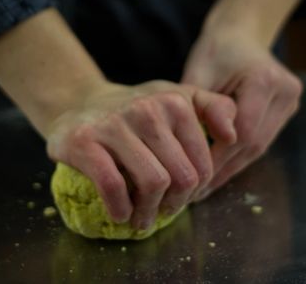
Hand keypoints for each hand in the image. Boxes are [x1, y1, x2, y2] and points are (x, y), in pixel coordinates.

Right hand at [46, 80, 236, 229]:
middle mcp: (147, 108)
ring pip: (152, 183)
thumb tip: (234, 135)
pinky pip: (113, 185)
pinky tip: (120, 212)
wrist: (82, 104)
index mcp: (174, 100)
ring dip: (148, 212)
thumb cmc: (137, 109)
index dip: (196, 190)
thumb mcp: (177, 98)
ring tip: (142, 216)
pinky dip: (120, 208)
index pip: (203, 164)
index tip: (181, 197)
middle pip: (181, 177)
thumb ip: (213, 108)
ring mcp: (114, 123)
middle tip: (163, 211)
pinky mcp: (85, 141)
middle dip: (175, 204)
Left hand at [181, 28, 302, 198]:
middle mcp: (284, 91)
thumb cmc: (215, 51)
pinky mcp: (286, 110)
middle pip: (254, 142)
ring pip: (260, 146)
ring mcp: (289, 102)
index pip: (242, 131)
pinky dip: (240, 155)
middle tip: (196, 190)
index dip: (218, 157)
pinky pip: (262, 139)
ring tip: (205, 186)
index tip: (194, 175)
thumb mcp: (198, 73)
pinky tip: (219, 170)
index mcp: (263, 79)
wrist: (241, 35)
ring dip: (232, 167)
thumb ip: (198, 108)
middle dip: (223, 168)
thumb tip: (191, 151)